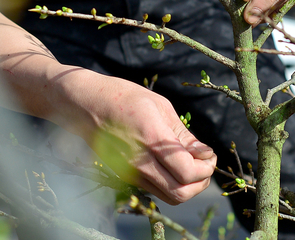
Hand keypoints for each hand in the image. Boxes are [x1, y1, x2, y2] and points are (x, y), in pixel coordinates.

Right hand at [67, 72, 215, 203]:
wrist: (84, 104)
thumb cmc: (123, 97)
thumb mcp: (159, 106)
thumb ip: (182, 134)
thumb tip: (204, 153)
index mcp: (152, 137)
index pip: (187, 171)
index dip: (206, 168)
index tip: (209, 155)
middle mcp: (140, 160)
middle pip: (180, 192)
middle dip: (201, 183)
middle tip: (205, 165)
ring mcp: (130, 171)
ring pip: (168, 196)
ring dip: (187, 187)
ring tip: (192, 167)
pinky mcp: (124, 176)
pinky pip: (155, 189)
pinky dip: (171, 184)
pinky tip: (173, 166)